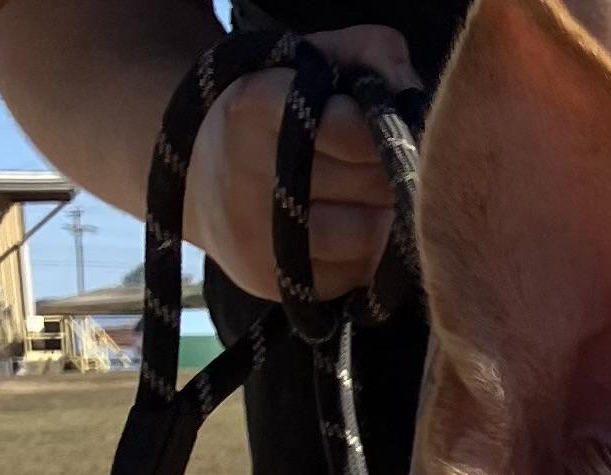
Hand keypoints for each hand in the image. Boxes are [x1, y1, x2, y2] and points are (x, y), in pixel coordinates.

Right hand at [185, 23, 414, 301]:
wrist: (197, 175)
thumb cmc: (274, 111)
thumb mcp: (312, 62)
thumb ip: (371, 55)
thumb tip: (414, 100)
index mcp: (257, 106)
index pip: (356, 130)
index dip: (383, 132)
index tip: (379, 129)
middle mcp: (250, 175)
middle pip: (371, 187)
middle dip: (390, 177)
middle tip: (380, 167)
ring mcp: (259, 237)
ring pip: (369, 238)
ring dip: (384, 220)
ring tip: (367, 200)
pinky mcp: (273, 283)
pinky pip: (353, 277)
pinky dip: (365, 257)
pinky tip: (345, 231)